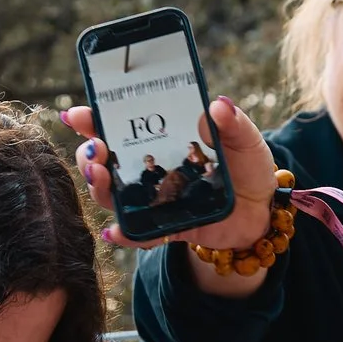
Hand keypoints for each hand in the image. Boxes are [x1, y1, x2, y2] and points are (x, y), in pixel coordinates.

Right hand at [62, 97, 277, 253]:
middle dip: (88, 156)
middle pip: (102, 162)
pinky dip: (125, 234)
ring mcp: (152, 200)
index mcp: (159, 139)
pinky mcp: (165, 229)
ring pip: (112, 197)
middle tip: (96, 151)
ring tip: (102, 177)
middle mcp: (147, 169)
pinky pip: (139, 235)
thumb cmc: (246, 165)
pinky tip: (117, 230)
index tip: (79, 115)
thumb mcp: (245, 138)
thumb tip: (217, 106)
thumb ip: (233, 123)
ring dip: (100, 188)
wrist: (263, 208)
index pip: (116, 125)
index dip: (92, 120)